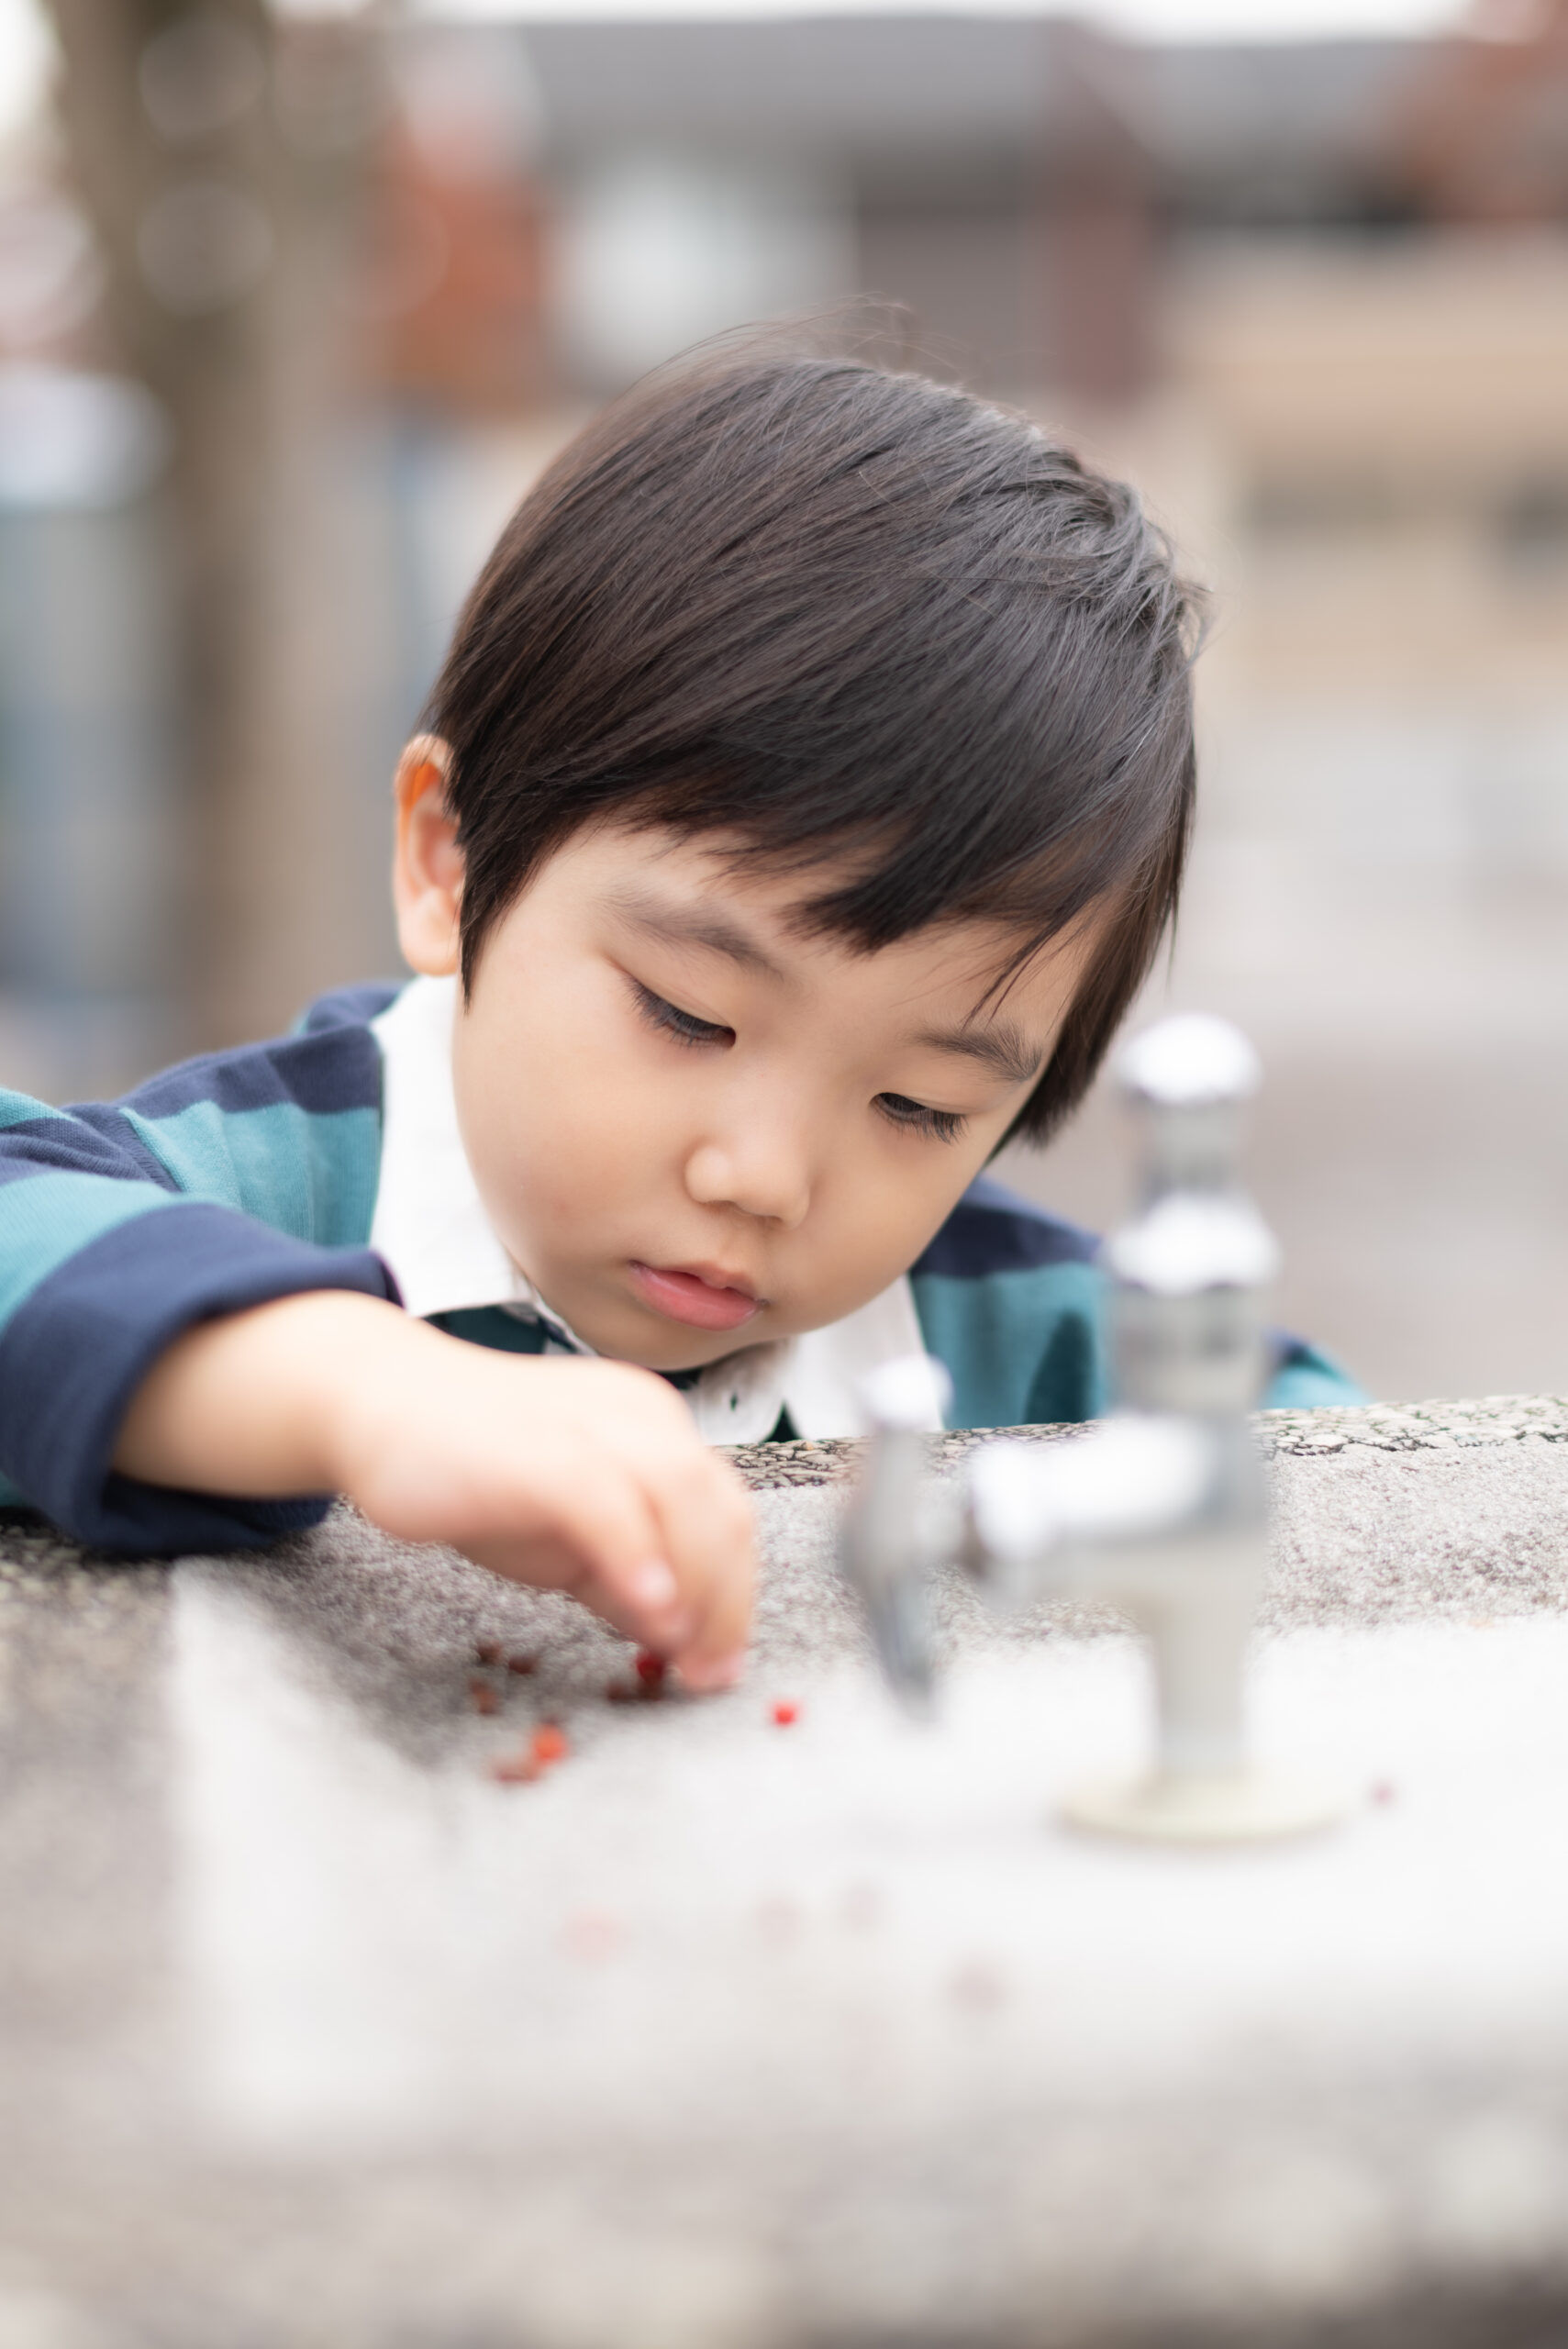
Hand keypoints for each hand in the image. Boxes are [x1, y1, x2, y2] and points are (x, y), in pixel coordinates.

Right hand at [115, 1293, 754, 1686]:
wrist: (376, 1407)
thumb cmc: (471, 1468)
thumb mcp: (563, 1534)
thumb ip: (622, 1572)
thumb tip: (676, 1632)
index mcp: (654, 1428)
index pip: (726, 1512)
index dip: (737, 1593)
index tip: (721, 1661)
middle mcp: (638, 1416)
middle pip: (721, 1507)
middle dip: (727, 1602)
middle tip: (707, 1675)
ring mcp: (592, 1424)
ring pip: (685, 1498)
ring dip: (700, 1587)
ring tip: (683, 1655)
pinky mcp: (542, 1448)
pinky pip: (610, 1502)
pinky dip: (639, 1560)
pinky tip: (648, 1613)